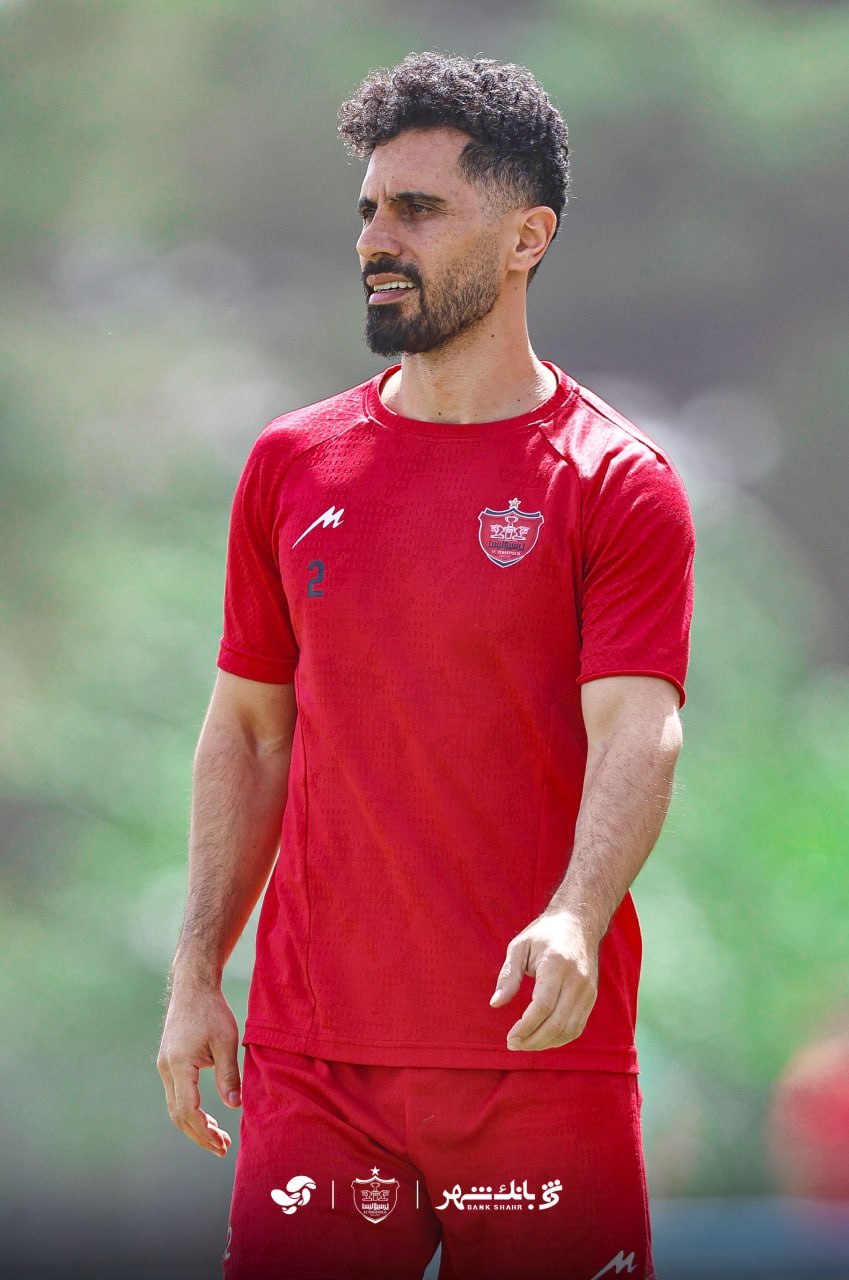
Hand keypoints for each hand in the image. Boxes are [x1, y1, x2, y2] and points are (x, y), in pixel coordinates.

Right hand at [156, 980, 241, 1155]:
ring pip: (176, 1107)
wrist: (193, 986)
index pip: (187, 1110)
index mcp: (179, 1065)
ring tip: (217, 1138)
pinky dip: (191, 1111)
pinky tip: (207, 1118)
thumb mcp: (226, 1041)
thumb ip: (228, 1074)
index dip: (203, 1131)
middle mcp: (167, 1069)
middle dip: (199, 1135)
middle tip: (221, 1148)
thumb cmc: (212, 1010)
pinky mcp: (169, 1062)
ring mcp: (165, 1066)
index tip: (220, 1143)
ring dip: (195, 1125)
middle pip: (178, 1115)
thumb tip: (234, 1106)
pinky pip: (177, 1095)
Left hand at [489, 911, 598, 1050]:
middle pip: (557, 1022)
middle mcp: (576, 979)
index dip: (526, 1026)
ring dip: (545, 1043)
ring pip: (569, 1029)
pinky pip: (577, 1026)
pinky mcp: (591, 997)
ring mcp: (587, 990)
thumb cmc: (544, 933)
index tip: (510, 1037)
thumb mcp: (519, 946)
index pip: (543, 1005)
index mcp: (556, 964)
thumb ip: (508, 975)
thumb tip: (495, 1004)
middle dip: (533, 1040)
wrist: (579, 923)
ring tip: (524, 1044)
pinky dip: (559, 1038)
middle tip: (513, 1044)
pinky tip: (542, 1038)